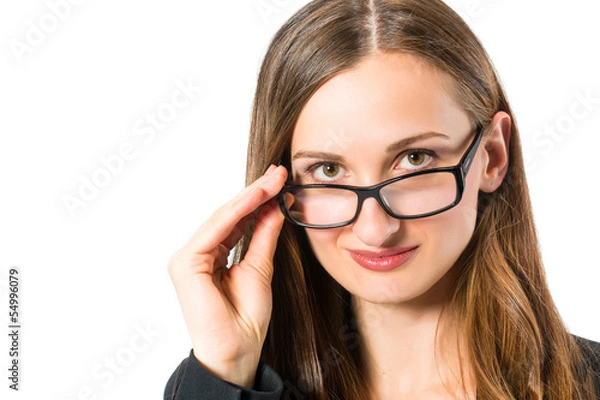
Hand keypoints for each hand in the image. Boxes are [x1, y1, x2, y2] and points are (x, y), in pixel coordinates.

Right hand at [168, 165, 286, 387]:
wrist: (238, 350)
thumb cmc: (246, 318)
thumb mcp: (261, 267)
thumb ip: (263, 235)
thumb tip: (275, 207)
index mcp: (210, 257)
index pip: (235, 221)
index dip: (258, 201)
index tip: (280, 183)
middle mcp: (196, 255)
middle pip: (228, 215)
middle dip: (256, 193)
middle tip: (279, 173)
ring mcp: (187, 258)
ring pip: (222, 218)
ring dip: (250, 196)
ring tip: (273, 179)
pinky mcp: (186, 263)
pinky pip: (216, 229)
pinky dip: (239, 210)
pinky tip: (258, 195)